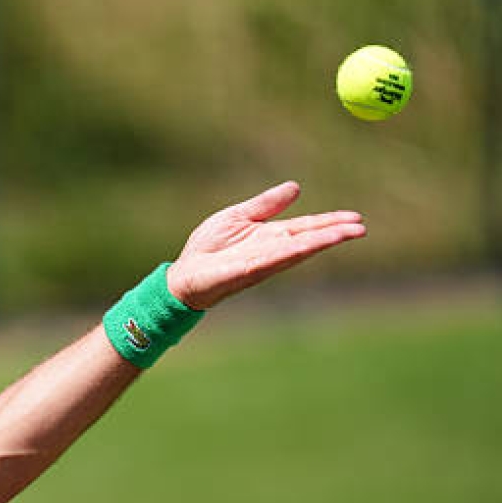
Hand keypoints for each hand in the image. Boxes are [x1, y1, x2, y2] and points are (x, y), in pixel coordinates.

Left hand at [166, 181, 365, 309]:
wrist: (185, 271)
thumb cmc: (209, 246)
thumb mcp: (239, 215)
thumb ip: (266, 204)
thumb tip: (296, 187)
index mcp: (272, 236)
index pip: (307, 227)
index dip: (330, 223)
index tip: (356, 217)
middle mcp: (272, 250)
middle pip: (309, 239)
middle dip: (334, 233)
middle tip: (361, 227)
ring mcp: (262, 262)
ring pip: (297, 250)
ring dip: (321, 242)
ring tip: (345, 234)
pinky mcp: (246, 271)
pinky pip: (272, 259)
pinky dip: (291, 251)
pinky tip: (306, 245)